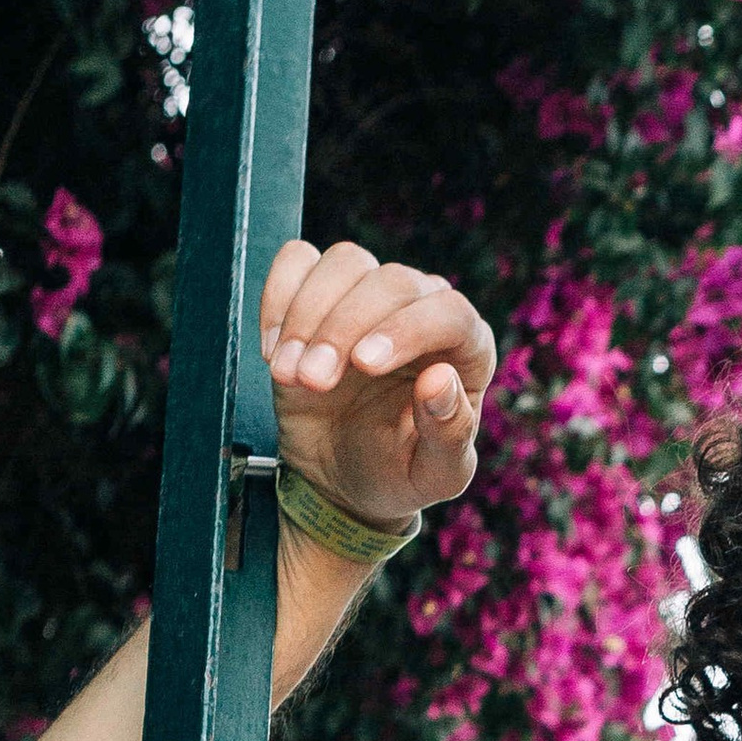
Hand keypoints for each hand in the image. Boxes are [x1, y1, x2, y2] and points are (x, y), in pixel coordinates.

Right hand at [261, 238, 495, 527]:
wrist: (344, 478)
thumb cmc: (399, 474)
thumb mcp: (434, 474)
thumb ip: (448, 433)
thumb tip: (439, 379)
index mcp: (466, 349)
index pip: (449, 312)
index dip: (407, 329)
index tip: (365, 364)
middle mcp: (423, 310)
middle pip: (391, 281)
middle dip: (344, 327)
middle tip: (314, 380)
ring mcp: (371, 297)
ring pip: (345, 263)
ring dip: (307, 314)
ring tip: (290, 375)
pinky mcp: (322, 294)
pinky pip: (299, 262)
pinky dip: (278, 297)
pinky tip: (275, 351)